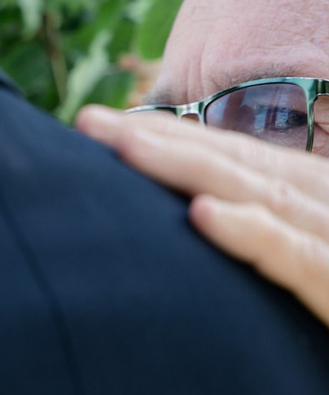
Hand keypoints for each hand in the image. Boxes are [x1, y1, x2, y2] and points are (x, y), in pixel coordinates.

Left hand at [78, 105, 328, 321]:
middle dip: (166, 142)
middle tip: (88, 123)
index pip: (246, 165)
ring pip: (266, 198)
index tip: (102, 127)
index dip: (178, 140)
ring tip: (125, 147)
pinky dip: (253, 234)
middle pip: (246, 170)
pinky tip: (203, 214)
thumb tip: (198, 218)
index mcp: (324, 206)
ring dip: (192, 168)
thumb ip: (270, 243)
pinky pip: (300, 259)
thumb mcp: (308, 271)